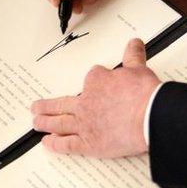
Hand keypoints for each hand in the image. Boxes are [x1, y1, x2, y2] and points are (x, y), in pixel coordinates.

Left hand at [31, 39, 159, 157]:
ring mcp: (84, 124)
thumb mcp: (138, 69)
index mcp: (97, 81)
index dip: (95, 82)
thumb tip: (134, 43)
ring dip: (46, 122)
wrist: (150, 116)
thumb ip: (133, 56)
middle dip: (48, 105)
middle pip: (62, 103)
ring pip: (59, 122)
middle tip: (37, 107)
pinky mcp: (88, 143)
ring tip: (36, 122)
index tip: (96, 84)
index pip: (91, 79)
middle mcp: (86, 102)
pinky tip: (47, 142)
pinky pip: (67, 144)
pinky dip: (55, 143)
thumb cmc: (144, 95)